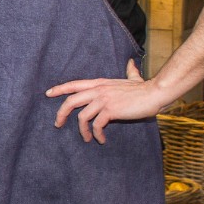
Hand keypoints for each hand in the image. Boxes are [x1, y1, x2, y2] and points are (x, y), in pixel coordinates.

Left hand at [46, 59, 173, 143]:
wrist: (155, 93)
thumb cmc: (145, 88)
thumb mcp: (133, 78)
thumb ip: (129, 71)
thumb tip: (130, 63)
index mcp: (100, 83)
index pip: (74, 84)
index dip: (60, 88)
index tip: (48, 93)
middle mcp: (98, 90)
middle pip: (71, 100)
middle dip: (61, 113)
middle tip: (57, 124)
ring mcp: (104, 100)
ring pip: (82, 116)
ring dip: (82, 131)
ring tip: (86, 138)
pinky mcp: (110, 110)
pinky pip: (97, 125)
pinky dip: (97, 134)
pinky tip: (101, 139)